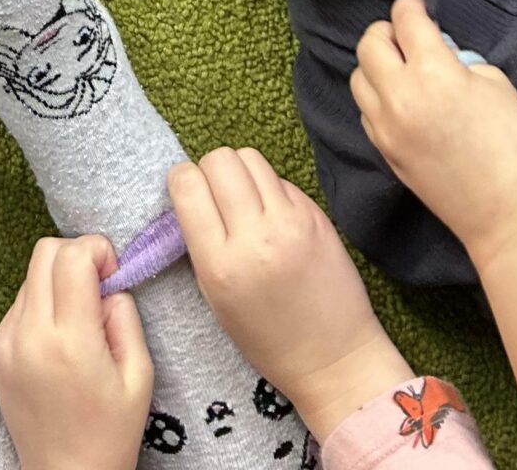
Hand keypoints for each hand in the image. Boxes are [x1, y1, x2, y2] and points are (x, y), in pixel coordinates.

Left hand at [0, 237, 153, 469]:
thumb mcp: (139, 375)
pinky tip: (56, 342)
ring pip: (30, 277)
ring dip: (56, 284)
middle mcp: (29, 334)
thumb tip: (107, 282)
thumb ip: (125, 316)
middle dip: (76, 257)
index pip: (72, 256)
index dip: (98, 250)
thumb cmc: (110, 432)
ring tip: (78, 325)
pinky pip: (18, 305)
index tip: (113, 274)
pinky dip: (40, 308)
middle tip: (97, 290)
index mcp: (69, 340)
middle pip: (44, 252)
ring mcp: (5, 342)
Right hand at [170, 148, 408, 442]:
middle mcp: (255, 236)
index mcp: (221, 264)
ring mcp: (290, 222)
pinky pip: (280, 179)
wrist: (333, 357)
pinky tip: (274, 216)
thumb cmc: (267, 338)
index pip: (188, 184)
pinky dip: (269, 189)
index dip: (183, 181)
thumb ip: (201, 242)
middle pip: (220, 159)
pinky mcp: (317, 215)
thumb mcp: (215, 298)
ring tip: (246, 201)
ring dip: (241, 173)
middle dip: (211, 170)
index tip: (190, 195)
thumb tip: (194, 193)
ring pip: (250, 157)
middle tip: (219, 196)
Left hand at [350, 0, 516, 271]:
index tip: (421, 9)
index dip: (413, 7)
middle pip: (369, 43)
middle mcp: (399, 96)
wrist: (511, 218)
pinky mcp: (384, 153)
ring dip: (378, 66)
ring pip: (359, 78)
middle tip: (410, 38)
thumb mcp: (496, 85)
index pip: (405, 19)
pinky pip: (366, 111)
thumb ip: (458, 59)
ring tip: (407, 73)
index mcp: (433, 73)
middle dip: (388, 32)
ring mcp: (386, 127)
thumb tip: (436, 52)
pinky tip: (405, 104)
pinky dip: (379, 99)